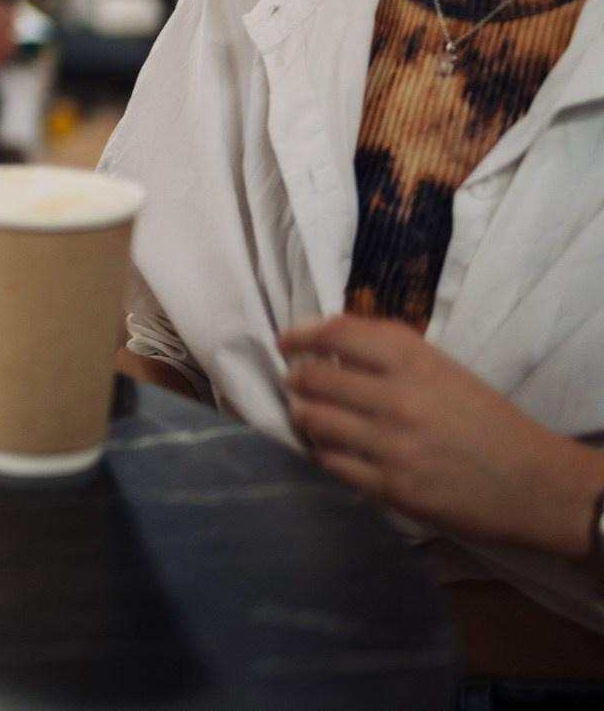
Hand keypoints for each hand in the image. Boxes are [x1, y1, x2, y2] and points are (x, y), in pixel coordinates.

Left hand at [280, 314, 603, 560]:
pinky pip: (330, 462)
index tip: (285, 342)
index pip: (334, 334)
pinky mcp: (390, 488)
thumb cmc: (488, 421)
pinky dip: (323, 452)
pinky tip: (332, 449)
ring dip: (303, 415)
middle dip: (296, 380)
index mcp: (415, 360)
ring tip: (311, 415)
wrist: (536, 484)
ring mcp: (391, 446)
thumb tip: (328, 340)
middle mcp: (397, 398)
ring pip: (313, 421)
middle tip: (297, 384)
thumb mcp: (444, 369)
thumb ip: (389, 351)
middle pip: (313, 378)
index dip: (299, 335)